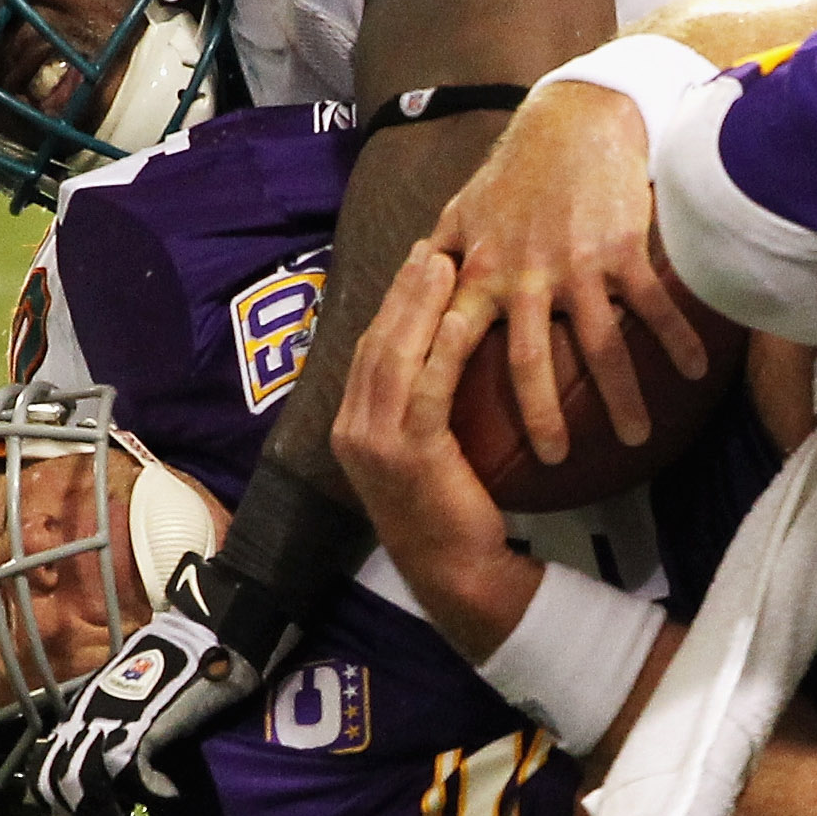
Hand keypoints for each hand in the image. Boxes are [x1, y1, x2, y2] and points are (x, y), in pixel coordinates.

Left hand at [29, 577, 260, 815]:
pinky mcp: (149, 725)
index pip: (47, 767)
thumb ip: (123, 719)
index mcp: (85, 709)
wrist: (215, 628)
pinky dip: (156, 795)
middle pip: (60, 786)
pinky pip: (137, 777)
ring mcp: (116, 721)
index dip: (63, 802)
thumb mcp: (140, 692)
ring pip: (89, 790)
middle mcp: (90, 716)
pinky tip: (174, 796)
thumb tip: (122, 765)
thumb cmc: (186, 659)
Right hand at [334, 244, 538, 660]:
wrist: (455, 572)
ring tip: (445, 261)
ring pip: (395, 357)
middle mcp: (353, 430)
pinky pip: (426, 389)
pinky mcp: (410, 455)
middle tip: (432, 243)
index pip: (369, 349)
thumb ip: (422, 407)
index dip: (393, 302)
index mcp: (352, 426)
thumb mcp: (425, 451)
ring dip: (420, 304)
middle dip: (404, 290)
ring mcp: (375, 443)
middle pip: (376, 342)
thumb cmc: (451, 509)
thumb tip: (445, 358)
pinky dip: (443, 348)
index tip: (419, 259)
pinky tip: (464, 316)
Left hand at [423, 81, 706, 463]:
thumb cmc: (515, 171)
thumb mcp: (461, 212)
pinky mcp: (622, 248)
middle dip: (545, 417)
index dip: (449, 393)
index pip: (454, 344)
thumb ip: (435, 262)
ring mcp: (577, 264)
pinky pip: (652, 306)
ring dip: (622, 395)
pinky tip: (693, 371)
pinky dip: (676, 340)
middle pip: (532, 362)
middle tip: (557, 461)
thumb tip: (406, 300)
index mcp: (479, 272)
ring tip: (636, 436)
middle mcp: (525, 274)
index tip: (450, 433)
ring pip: (601, 344)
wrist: (572, 122)